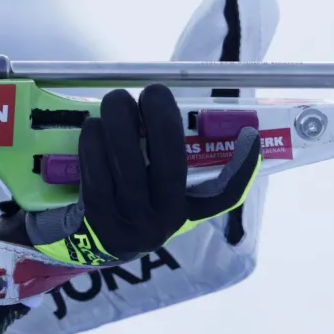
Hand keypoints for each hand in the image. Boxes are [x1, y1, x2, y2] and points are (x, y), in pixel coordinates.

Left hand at [0, 84, 260, 265]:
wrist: (83, 243)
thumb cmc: (124, 202)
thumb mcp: (152, 192)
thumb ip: (165, 160)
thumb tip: (164, 109)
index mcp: (183, 212)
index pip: (221, 196)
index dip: (242, 168)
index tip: (250, 134)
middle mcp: (162, 222)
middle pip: (170, 166)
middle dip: (162, 120)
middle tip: (154, 90)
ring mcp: (129, 224)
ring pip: (128, 167)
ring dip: (121, 126)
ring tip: (117, 101)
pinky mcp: (96, 220)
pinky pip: (97, 176)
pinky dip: (94, 146)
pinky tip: (93, 126)